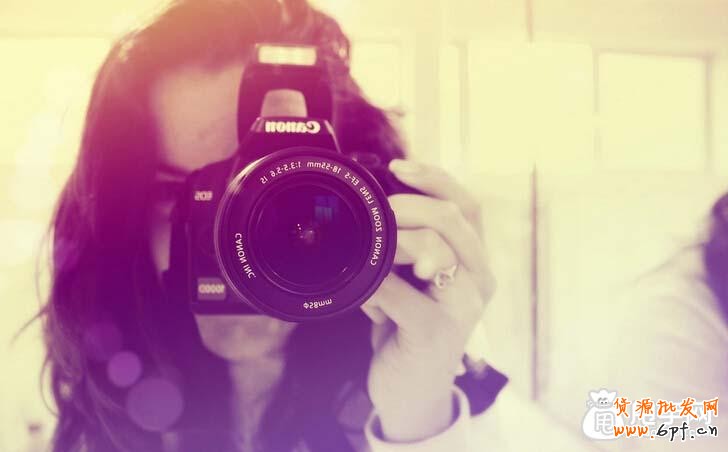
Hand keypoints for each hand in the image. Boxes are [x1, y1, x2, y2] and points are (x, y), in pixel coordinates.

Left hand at [361, 159, 495, 441]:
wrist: (412, 391)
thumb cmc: (408, 329)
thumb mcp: (407, 281)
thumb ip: (400, 248)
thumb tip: (366, 213)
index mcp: (473, 260)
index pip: (467, 205)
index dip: (435, 178)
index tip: (398, 166)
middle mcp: (478, 278)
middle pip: (454, 218)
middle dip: (409, 205)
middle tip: (378, 211)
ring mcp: (463, 306)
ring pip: (437, 248)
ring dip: (396, 239)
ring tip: (370, 243)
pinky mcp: (437, 333)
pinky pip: (403, 293)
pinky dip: (375, 282)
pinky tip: (360, 286)